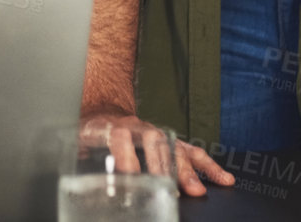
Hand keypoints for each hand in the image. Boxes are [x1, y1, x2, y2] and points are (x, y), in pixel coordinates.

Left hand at [80, 112, 234, 197]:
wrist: (102, 112)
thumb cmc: (90, 133)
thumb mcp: (78, 145)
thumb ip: (83, 161)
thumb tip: (84, 186)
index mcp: (111, 127)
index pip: (120, 137)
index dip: (125, 156)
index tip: (130, 178)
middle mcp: (137, 127)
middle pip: (154, 142)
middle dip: (165, 166)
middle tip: (173, 188)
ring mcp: (156, 133)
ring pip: (175, 147)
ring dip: (188, 169)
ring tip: (198, 189)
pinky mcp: (170, 141)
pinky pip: (191, 151)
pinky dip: (207, 166)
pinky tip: (222, 178)